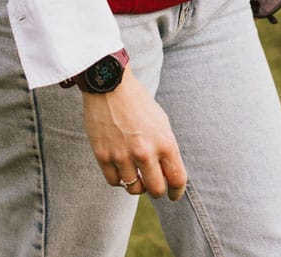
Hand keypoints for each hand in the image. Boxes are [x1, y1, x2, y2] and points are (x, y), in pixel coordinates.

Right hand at [81, 72, 186, 201]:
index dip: (177, 191)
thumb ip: (166, 149)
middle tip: (154, 186)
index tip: (174, 195)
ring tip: (136, 175)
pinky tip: (121, 170)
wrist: (111, 86)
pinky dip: (119, 180)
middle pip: (156, 189)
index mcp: (165, 142)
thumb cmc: (139, 103)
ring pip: (134, 189)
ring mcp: (122, 155)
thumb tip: (168, 175)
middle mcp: (145, 152)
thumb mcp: (162, 123)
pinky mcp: (103, 155)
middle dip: (157, 190)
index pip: (177, 179)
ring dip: (137, 185)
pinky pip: (114, 182)